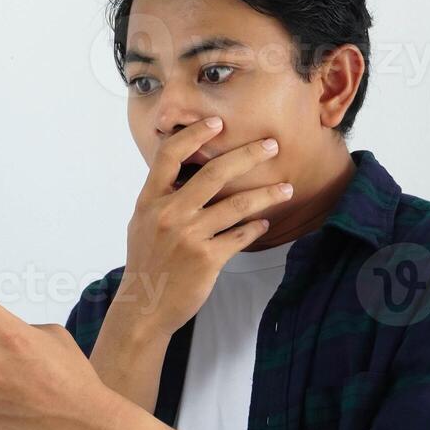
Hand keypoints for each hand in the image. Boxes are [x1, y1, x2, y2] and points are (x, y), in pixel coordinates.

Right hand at [120, 118, 295, 336]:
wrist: (145, 307)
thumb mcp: (142, 222)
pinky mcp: (207, 259)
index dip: (195, 134)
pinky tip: (265, 222)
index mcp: (150, 200)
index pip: (170, 154)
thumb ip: (162, 196)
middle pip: (215, 173)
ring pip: (237, 205)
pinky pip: (240, 236)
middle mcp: (169, 213)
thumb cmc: (147, 263)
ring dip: (267, 195)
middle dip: (248, 155)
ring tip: (286, 188)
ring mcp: (189, 236)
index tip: (218, 122)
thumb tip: (184, 170)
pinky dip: (256, 227)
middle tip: (271, 145)